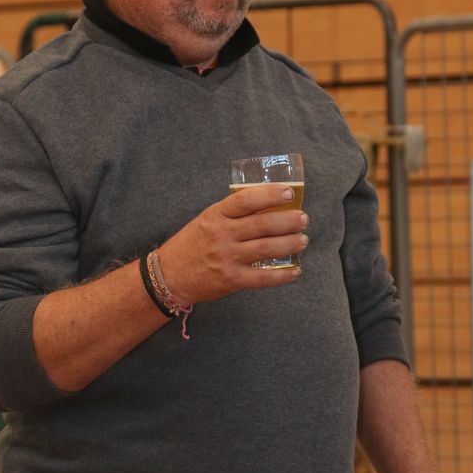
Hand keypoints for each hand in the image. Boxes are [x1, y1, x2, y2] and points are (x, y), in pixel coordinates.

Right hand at [158, 183, 307, 303]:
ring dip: (290, 244)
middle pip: (262, 224)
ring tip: (302, 240)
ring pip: (267, 248)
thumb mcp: (207, 220)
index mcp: (216, 216)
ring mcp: (227, 258)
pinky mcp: (231, 280)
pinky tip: (295, 271)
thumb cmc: (192, 244)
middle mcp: (222, 235)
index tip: (289, 193)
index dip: (270, 195)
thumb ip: (232, 214)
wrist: (170, 275)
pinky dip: (283, 275)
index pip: (246, 200)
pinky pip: (263, 278)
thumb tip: (268, 206)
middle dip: (288, 221)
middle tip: (303, 219)